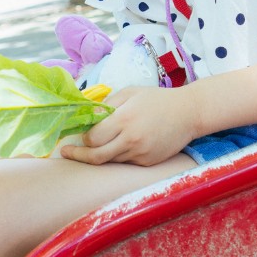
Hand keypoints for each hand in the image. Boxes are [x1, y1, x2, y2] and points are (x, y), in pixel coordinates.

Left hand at [58, 87, 194, 167]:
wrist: (189, 113)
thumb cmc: (157, 99)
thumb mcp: (130, 93)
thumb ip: (106, 105)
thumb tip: (86, 116)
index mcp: (125, 120)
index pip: (93, 137)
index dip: (82, 138)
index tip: (74, 135)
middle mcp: (131, 140)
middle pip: (96, 156)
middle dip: (79, 155)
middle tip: (67, 153)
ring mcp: (140, 154)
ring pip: (111, 160)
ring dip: (100, 153)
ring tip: (96, 144)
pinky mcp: (148, 162)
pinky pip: (126, 162)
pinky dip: (119, 154)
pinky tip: (123, 143)